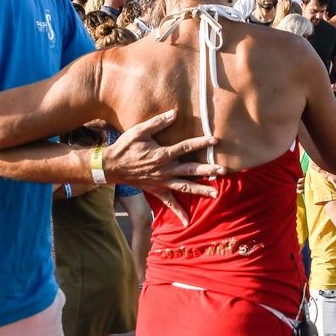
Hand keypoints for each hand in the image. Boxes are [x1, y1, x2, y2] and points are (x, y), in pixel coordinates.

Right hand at [105, 110, 226, 223]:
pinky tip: (188, 222)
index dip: (201, 143)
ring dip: (201, 189)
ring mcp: (162, 182)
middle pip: (191, 169)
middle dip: (208, 170)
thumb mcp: (139, 131)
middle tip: (223, 170)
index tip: (215, 140)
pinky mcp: (157, 190)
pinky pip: (169, 203)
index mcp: (162, 155)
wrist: (111, 166)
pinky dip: (178, 212)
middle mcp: (165, 170)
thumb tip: (174, 113)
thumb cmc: (125, 147)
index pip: (186, 147)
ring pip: (185, 186)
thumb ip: (157, 123)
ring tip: (216, 193)